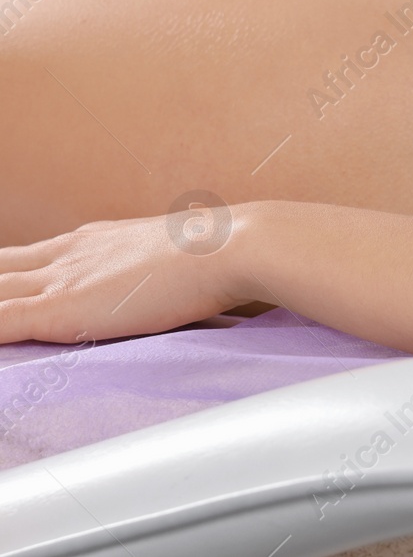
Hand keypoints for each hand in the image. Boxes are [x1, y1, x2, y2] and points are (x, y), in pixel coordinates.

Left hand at [0, 208, 246, 344]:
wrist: (228, 248)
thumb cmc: (215, 255)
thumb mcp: (169, 256)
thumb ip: (151, 271)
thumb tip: (170, 286)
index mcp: (89, 242)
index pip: (24, 260)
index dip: (7, 278)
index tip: (8, 289)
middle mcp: (66, 254)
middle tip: (1, 305)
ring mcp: (58, 280)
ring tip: (1, 332)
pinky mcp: (57, 309)